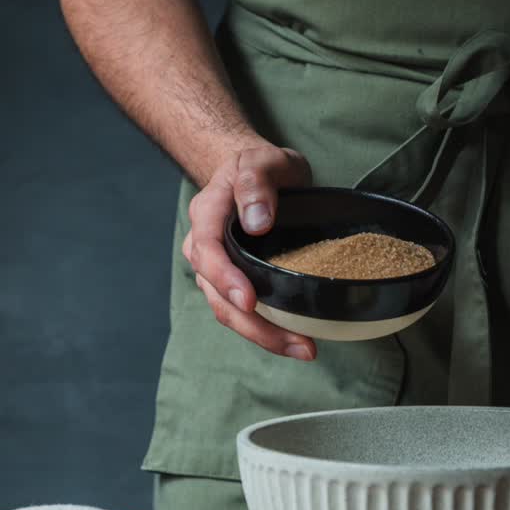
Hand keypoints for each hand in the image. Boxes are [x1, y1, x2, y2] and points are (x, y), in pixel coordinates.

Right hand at [182, 144, 315, 359]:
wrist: (259, 175)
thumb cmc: (262, 167)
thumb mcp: (263, 161)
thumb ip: (257, 184)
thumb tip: (256, 221)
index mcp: (207, 213)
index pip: (207, 250)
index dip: (225, 278)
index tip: (249, 299)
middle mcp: (205, 246)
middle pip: (217, 293)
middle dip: (253, 324)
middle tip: (294, 342)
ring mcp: (217, 268)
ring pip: (230, 311)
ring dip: (265, 335)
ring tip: (304, 349)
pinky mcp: (236, 282)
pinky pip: (245, 312)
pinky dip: (269, 330)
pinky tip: (298, 340)